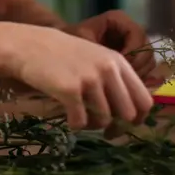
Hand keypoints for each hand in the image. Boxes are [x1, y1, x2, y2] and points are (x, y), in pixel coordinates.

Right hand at [13, 27, 152, 129]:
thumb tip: (133, 114)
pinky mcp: (70, 89)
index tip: (123, 125)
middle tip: (102, 129)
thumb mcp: (96, 59)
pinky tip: (67, 115)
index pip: (145, 101)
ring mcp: (89, 79)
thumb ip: (116, 80)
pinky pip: (81, 122)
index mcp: (118, 62)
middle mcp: (108, 69)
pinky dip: (75, 125)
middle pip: (128, 114)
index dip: (138, 119)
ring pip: (104, 121)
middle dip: (116, 126)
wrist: (29, 45)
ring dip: (92, 125)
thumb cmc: (63, 55)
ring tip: (79, 115)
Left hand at [70, 10, 155, 77]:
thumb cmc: (71, 38)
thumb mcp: (81, 39)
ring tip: (120, 84)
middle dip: (137, 66)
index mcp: (120, 19)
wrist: (64, 45)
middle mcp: (130, 30)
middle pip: (147, 49)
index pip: (138, 34)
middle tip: (121, 79)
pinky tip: (121, 86)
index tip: (119, 65)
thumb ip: (98, 50)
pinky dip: (135, 80)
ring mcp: (134, 44)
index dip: (133, 51)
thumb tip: (114, 67)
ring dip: (137, 75)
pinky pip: (144, 70)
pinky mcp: (133, 58)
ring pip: (148, 61)